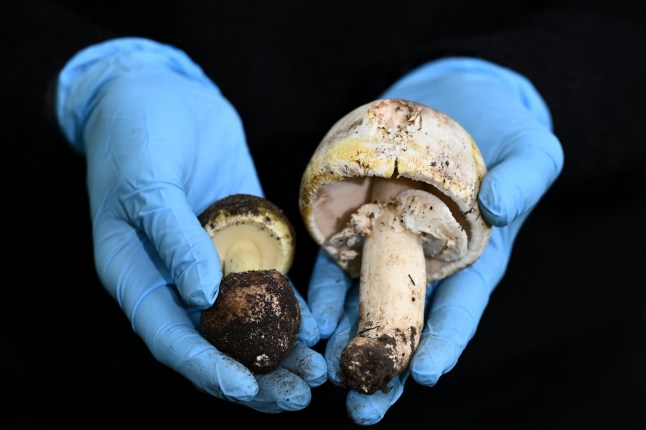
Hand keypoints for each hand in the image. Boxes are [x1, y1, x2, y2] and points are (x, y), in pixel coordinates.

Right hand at [56, 37, 325, 412]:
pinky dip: (293, 304)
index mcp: (138, 274)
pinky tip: (319, 323)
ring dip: (282, 348)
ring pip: (248, 319)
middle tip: (298, 393)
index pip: (170, 337)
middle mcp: (177, 277)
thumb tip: (200, 296)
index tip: (246, 386)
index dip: (206, 368)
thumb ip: (172, 237)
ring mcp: (214, 260)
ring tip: (316, 372)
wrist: (164, 92)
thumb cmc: (136, 132)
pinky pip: (271, 280)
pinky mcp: (246, 238)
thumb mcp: (146, 180)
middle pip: (216, 341)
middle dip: (256, 372)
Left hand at [307, 57, 563, 423]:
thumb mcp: (530, 149)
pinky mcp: (352, 225)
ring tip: (324, 379)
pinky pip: (332, 264)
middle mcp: (426, 263)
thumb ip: (526, 178)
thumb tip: (501, 208)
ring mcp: (385, 245)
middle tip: (364, 409)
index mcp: (473, 258)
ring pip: (361, 303)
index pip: (461, 308)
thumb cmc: (500, 129)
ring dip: (343, 342)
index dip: (445, 341)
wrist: (449, 98)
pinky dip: (320, 295)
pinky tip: (307, 323)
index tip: (425, 374)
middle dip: (384, 364)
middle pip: (405, 321)